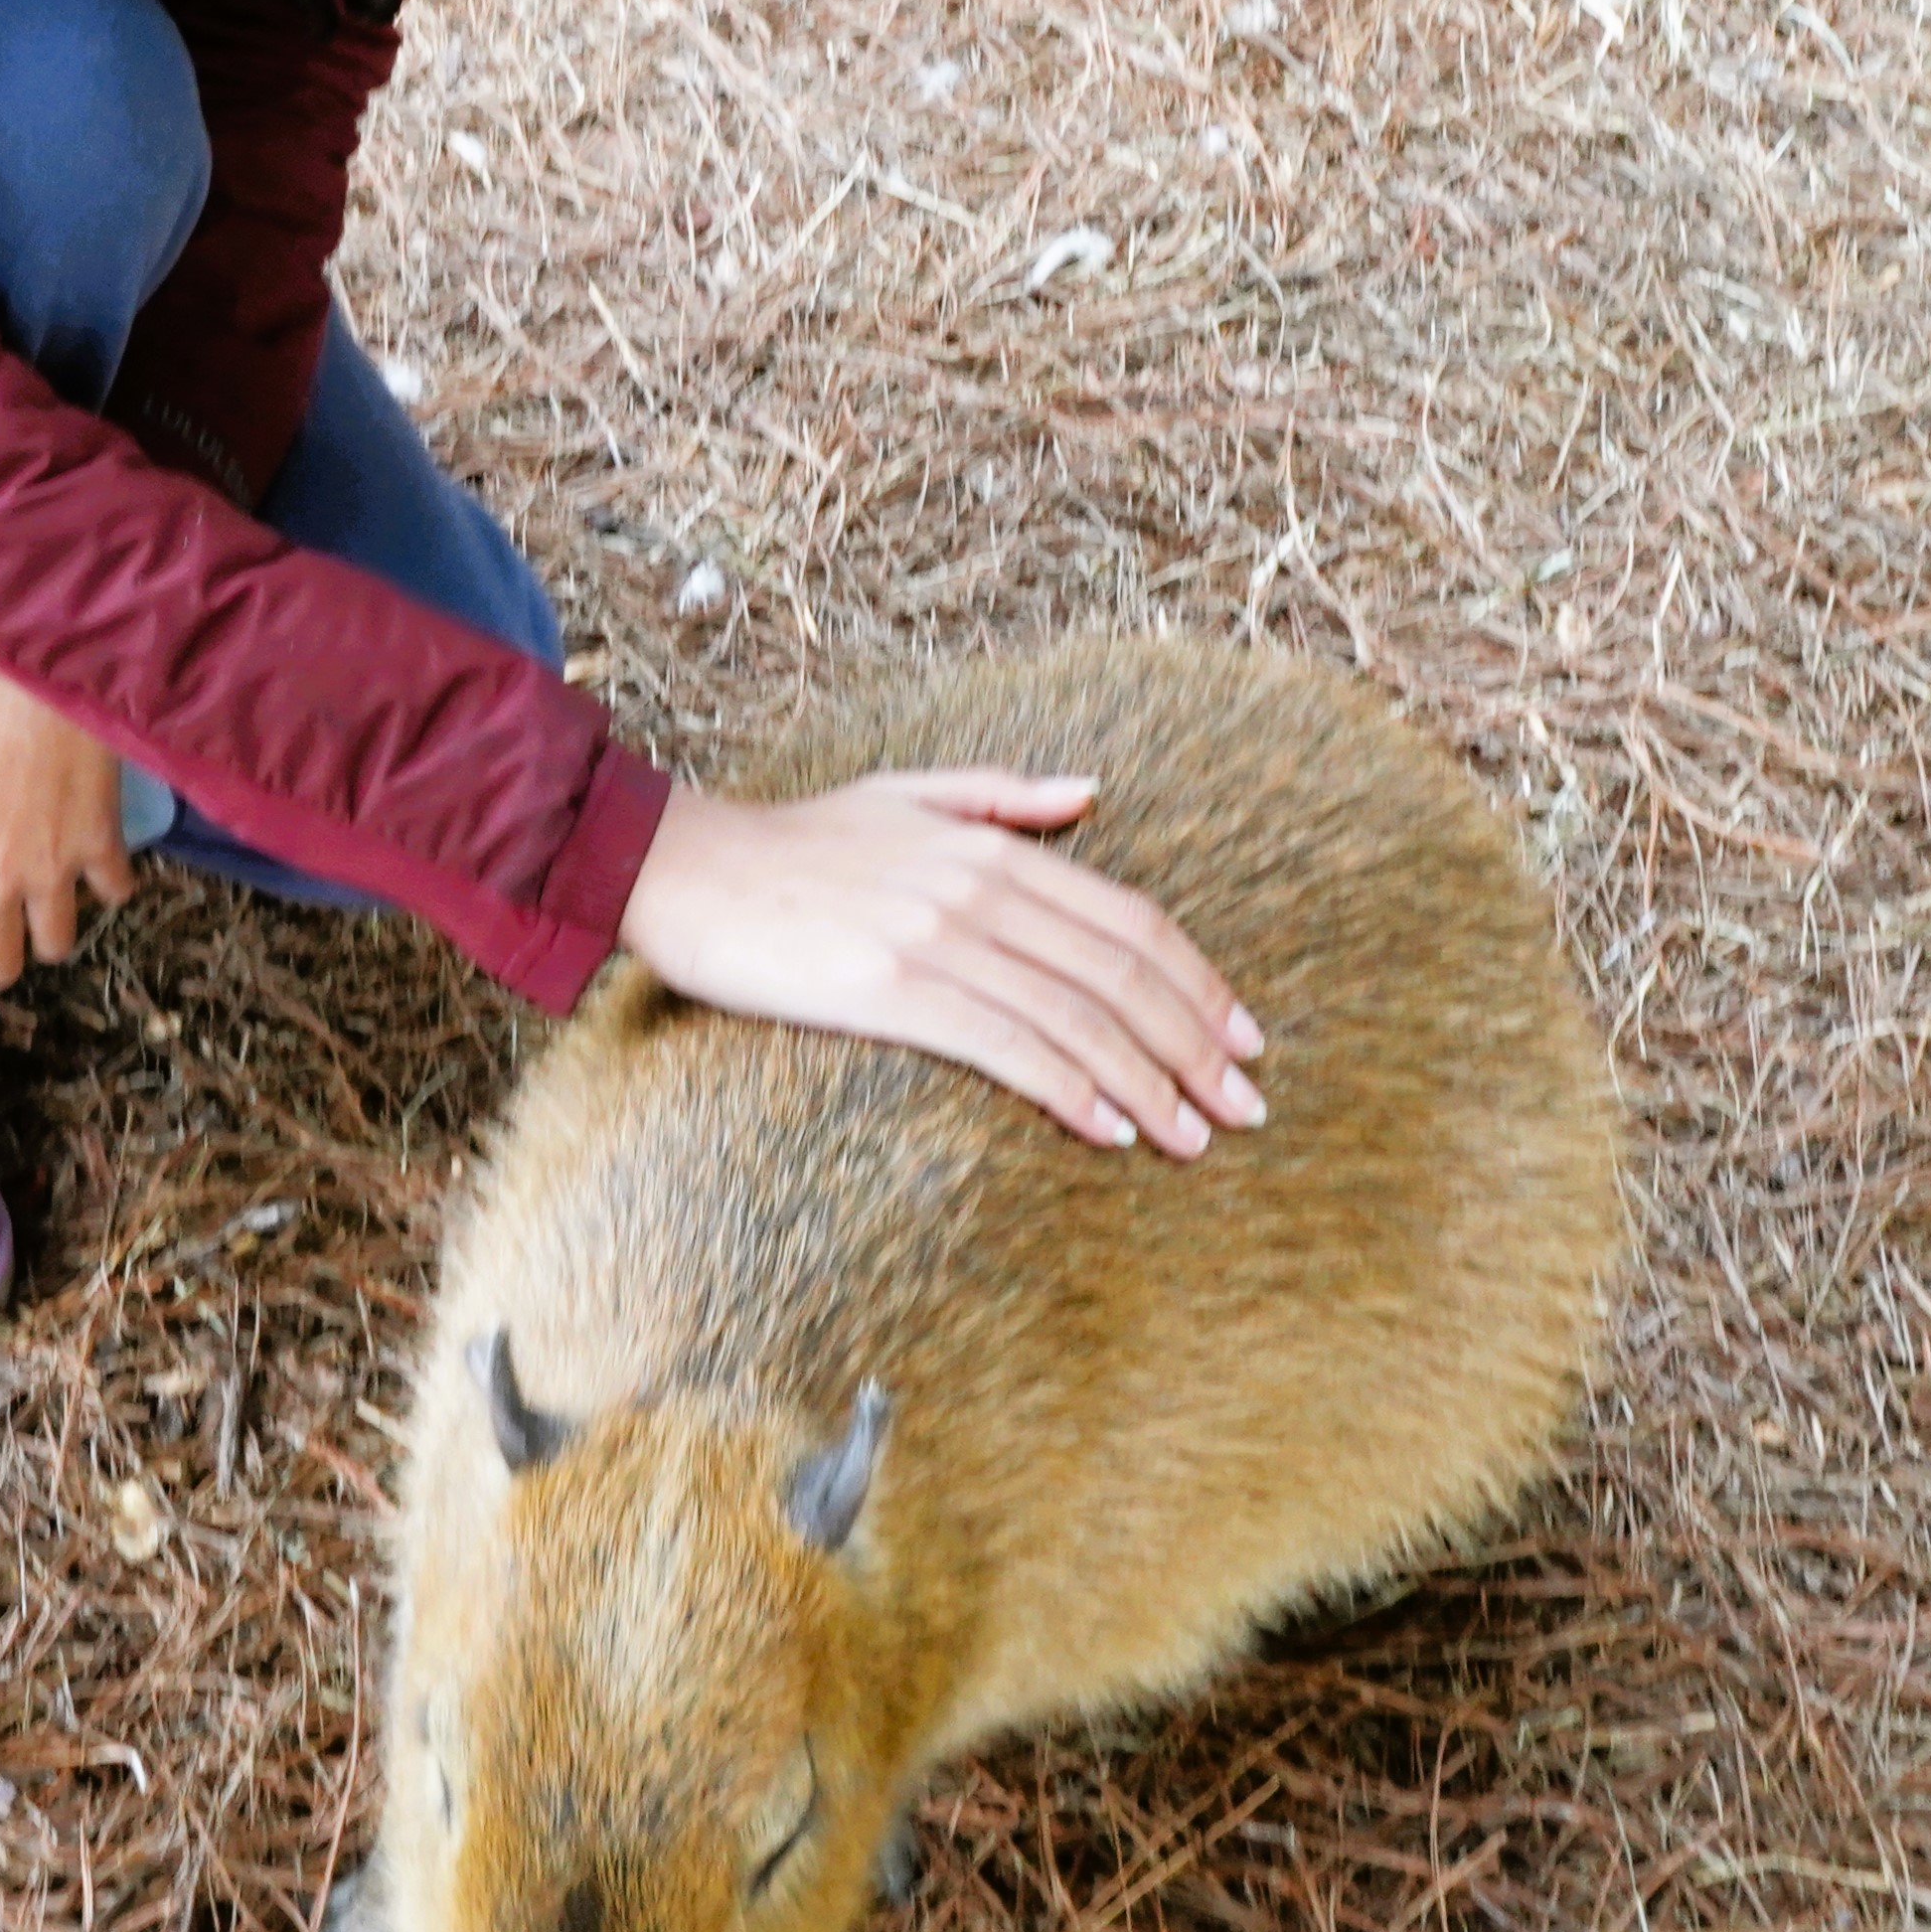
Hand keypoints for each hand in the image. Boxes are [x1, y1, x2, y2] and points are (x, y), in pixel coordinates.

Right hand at [616, 773, 1265, 1153]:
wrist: (684, 867)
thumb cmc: (794, 841)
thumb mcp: (905, 794)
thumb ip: (1004, 796)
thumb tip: (1091, 794)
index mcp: (994, 845)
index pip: (1130, 920)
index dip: (1198, 982)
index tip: (1244, 1037)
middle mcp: (982, 888)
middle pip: (1122, 975)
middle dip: (1196, 1047)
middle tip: (1246, 1108)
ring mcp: (940, 939)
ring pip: (1077, 1019)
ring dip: (1149, 1084)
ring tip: (1194, 1137)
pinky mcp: (894, 990)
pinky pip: (1007, 1046)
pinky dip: (1070, 1089)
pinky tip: (1110, 1128)